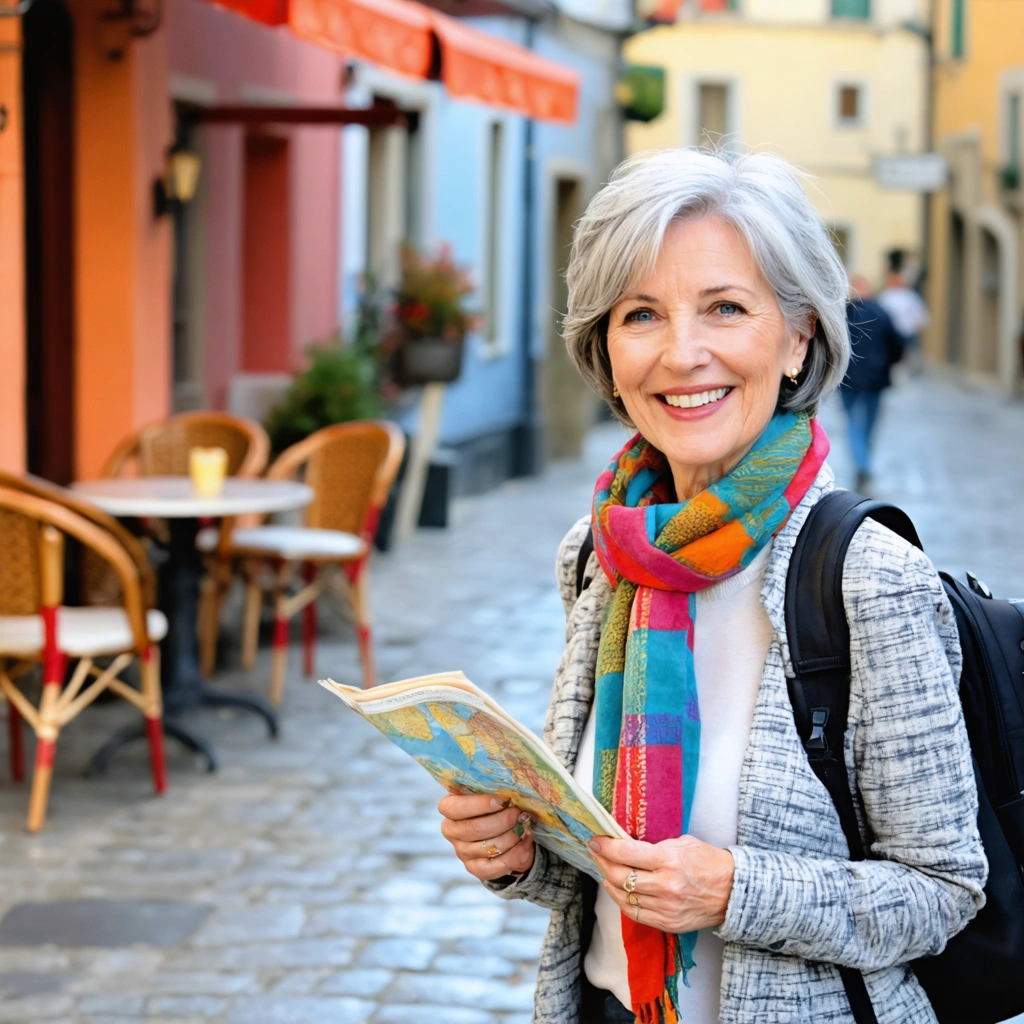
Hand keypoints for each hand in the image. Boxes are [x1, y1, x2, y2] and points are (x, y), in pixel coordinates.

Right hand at [438, 793, 534, 881]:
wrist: (506, 830)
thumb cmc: (497, 805)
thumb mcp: (493, 793)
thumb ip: (494, 790)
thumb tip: (511, 789)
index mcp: (450, 808)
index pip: (452, 808)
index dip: (479, 804)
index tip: (504, 800)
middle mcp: (452, 831)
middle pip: (473, 829)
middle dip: (502, 821)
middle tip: (519, 814)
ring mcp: (462, 852)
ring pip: (487, 848)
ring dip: (512, 838)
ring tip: (525, 827)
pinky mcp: (474, 868)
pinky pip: (494, 867)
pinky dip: (515, 855)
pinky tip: (525, 844)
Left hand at [590, 835, 733, 933]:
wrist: (734, 892)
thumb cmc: (708, 861)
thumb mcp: (682, 843)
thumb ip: (654, 846)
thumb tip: (626, 845)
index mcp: (668, 860)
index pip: (625, 854)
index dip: (605, 847)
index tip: (594, 841)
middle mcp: (665, 886)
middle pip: (619, 877)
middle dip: (602, 863)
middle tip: (596, 853)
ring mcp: (666, 908)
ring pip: (623, 897)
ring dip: (609, 882)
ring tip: (605, 871)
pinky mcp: (668, 924)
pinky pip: (635, 914)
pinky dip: (622, 901)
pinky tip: (618, 890)